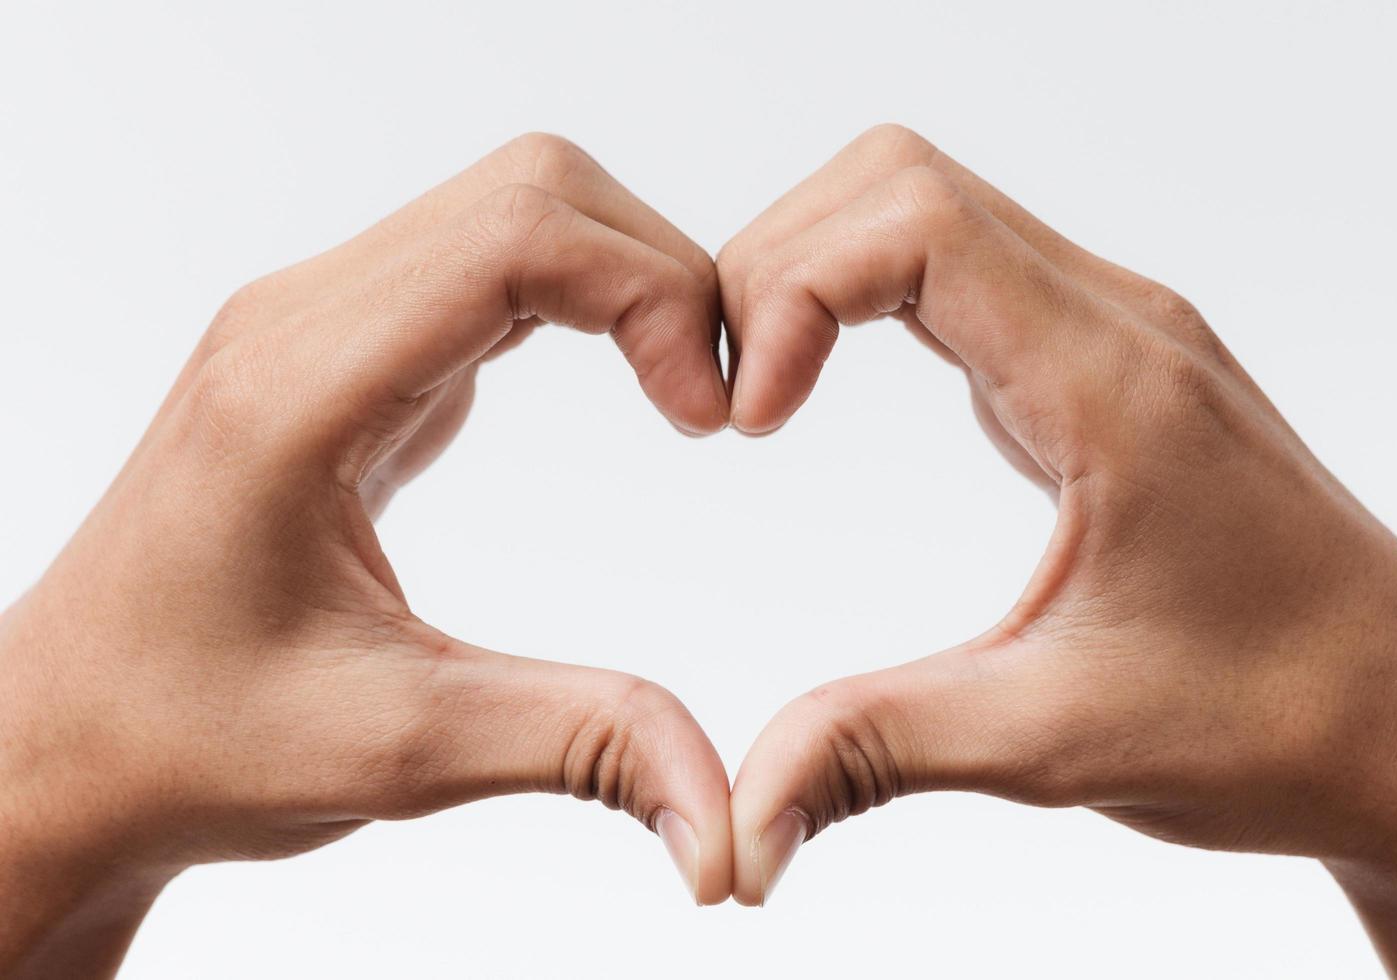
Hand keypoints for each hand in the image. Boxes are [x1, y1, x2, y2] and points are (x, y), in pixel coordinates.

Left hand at [0, 133, 733, 978]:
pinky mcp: (339, 353)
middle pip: (530, 192)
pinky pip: (481, 266)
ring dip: (624, 279)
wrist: (69, 739)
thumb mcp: (398, 751)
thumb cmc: (191, 740)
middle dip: (659, 273)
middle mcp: (300, 324)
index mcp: (301, 391)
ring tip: (682, 395)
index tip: (710, 417)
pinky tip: (622, 386)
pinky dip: (579, 301)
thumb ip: (578, 747)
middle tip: (713, 402)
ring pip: (511, 211)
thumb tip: (725, 812)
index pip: (516, 238)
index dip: (652, 296)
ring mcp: (315, 328)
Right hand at [718, 125, 1396, 975]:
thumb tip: (737, 828)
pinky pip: (958, 269)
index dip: (792, 292)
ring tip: (763, 393)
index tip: (751, 422)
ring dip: (815, 272)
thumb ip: (879, 752)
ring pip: (925, 208)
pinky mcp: (1098, 367)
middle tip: (733, 399)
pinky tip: (823, 392)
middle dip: (777, 265)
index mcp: (1112, 387)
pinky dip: (861, 300)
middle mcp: (1116, 326)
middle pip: (900, 181)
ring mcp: (1111, 336)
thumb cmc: (1278, 720)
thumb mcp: (1057, 742)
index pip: (916, 225)